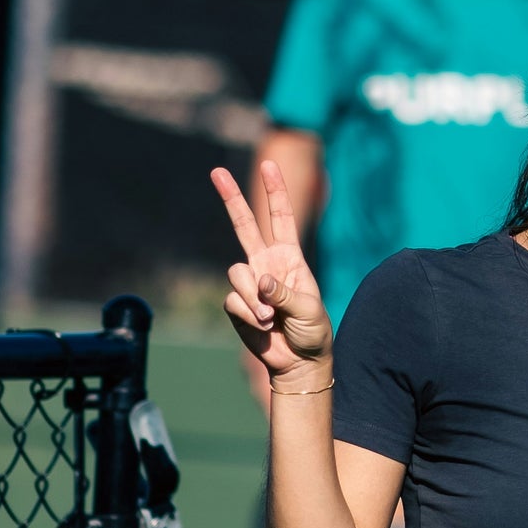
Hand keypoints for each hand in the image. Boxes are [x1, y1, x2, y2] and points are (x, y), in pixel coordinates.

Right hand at [207, 161, 332, 394]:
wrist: (298, 362)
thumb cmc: (312, 332)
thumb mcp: (308, 310)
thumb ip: (284, 293)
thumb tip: (260, 281)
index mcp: (290, 257)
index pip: (281, 217)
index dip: (275, 191)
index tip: (268, 165)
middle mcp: (266, 264)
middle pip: (244, 225)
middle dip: (230, 197)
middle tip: (215, 171)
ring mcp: (249, 283)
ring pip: (236, 273)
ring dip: (253, 299)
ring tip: (271, 319)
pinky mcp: (235, 303)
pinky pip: (233, 301)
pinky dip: (248, 316)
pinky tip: (262, 327)